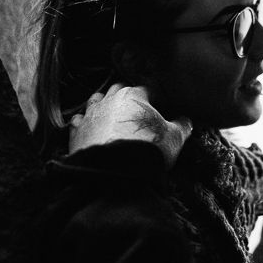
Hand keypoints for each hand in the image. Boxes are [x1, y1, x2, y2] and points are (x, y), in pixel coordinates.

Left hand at [69, 83, 192, 168]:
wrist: (114, 174)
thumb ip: (182, 126)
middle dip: (127, 96)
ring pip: (96, 99)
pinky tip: (91, 129)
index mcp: (135, 95)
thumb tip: (186, 121)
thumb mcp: (174, 138)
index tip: (160, 106)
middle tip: (136, 110)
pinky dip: (84, 122)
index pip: (148, 88)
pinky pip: (78, 120)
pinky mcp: (76, 131)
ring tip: (113, 115)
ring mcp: (91, 114)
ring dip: (104, 104)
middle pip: (119, 88)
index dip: (155, 98)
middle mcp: (110, 99)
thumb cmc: (147, 150)